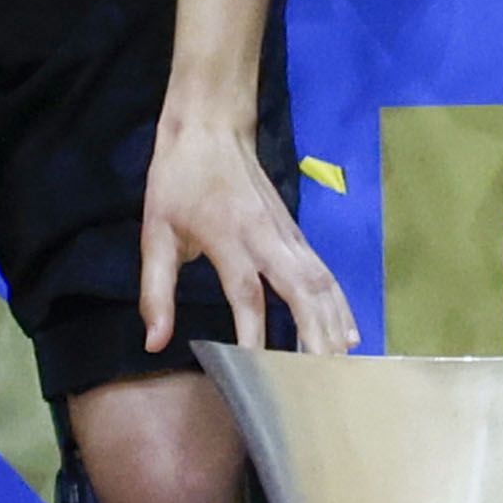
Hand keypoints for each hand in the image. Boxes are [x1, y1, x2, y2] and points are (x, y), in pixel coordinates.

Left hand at [139, 102, 353, 353]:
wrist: (211, 126)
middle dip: (316, 334)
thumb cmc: (178, 180)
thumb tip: (154, 342)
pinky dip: (339, 304)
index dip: (254, 333)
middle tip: (323, 377)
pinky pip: (324, 273)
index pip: (247, 293)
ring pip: (322, 281)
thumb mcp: (155, 232)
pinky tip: (348, 331)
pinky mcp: (296, 233)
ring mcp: (287, 233)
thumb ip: (155, 292)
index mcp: (228, 236)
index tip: (258, 370)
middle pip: (302, 289)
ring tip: (342, 365)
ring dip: (334, 323)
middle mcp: (266, 236)